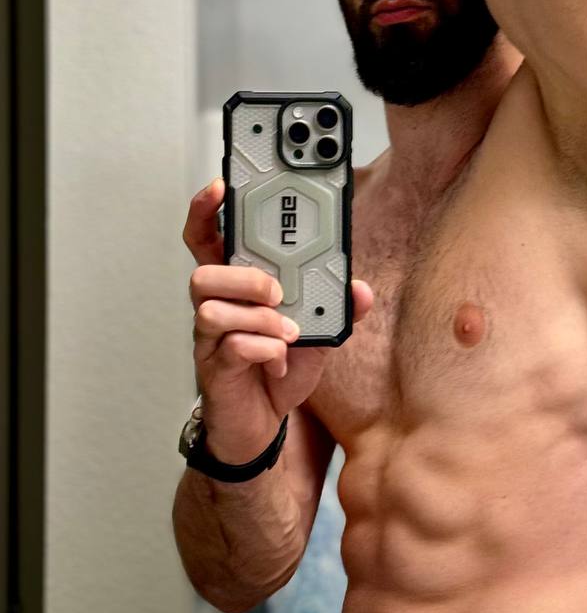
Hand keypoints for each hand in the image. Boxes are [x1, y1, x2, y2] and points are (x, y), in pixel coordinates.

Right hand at [183, 176, 373, 460]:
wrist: (262, 426)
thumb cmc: (279, 368)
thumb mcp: (317, 334)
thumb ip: (336, 308)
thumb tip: (359, 289)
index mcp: (237, 288)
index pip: (209, 240)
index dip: (208, 211)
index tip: (221, 186)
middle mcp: (216, 308)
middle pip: (202, 272)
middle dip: (243, 276)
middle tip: (277, 291)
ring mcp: (210, 340)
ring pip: (211, 309)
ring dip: (259, 318)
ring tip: (287, 332)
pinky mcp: (214, 370)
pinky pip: (229, 347)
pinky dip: (262, 350)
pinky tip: (278, 360)